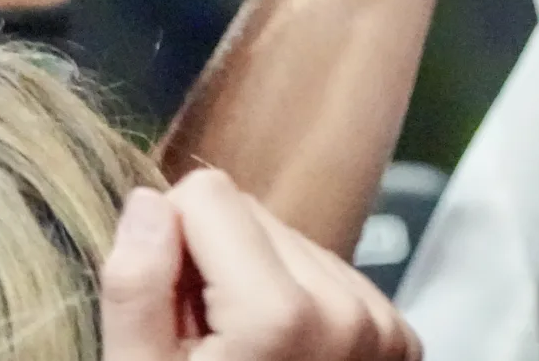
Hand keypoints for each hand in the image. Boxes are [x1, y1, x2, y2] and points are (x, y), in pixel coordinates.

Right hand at [100, 169, 419, 360]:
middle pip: (254, 215)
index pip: (207, 194)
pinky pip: (333, 277)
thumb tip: (149, 201)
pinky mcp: (401, 339)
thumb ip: (138, 289)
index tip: (171, 312)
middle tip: (209, 346)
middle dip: (217, 266)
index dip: (170, 246)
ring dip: (261, 285)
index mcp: (280, 315)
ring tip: (247, 359)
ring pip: (294, 243)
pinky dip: (303, 306)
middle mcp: (348, 309)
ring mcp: (383, 326)